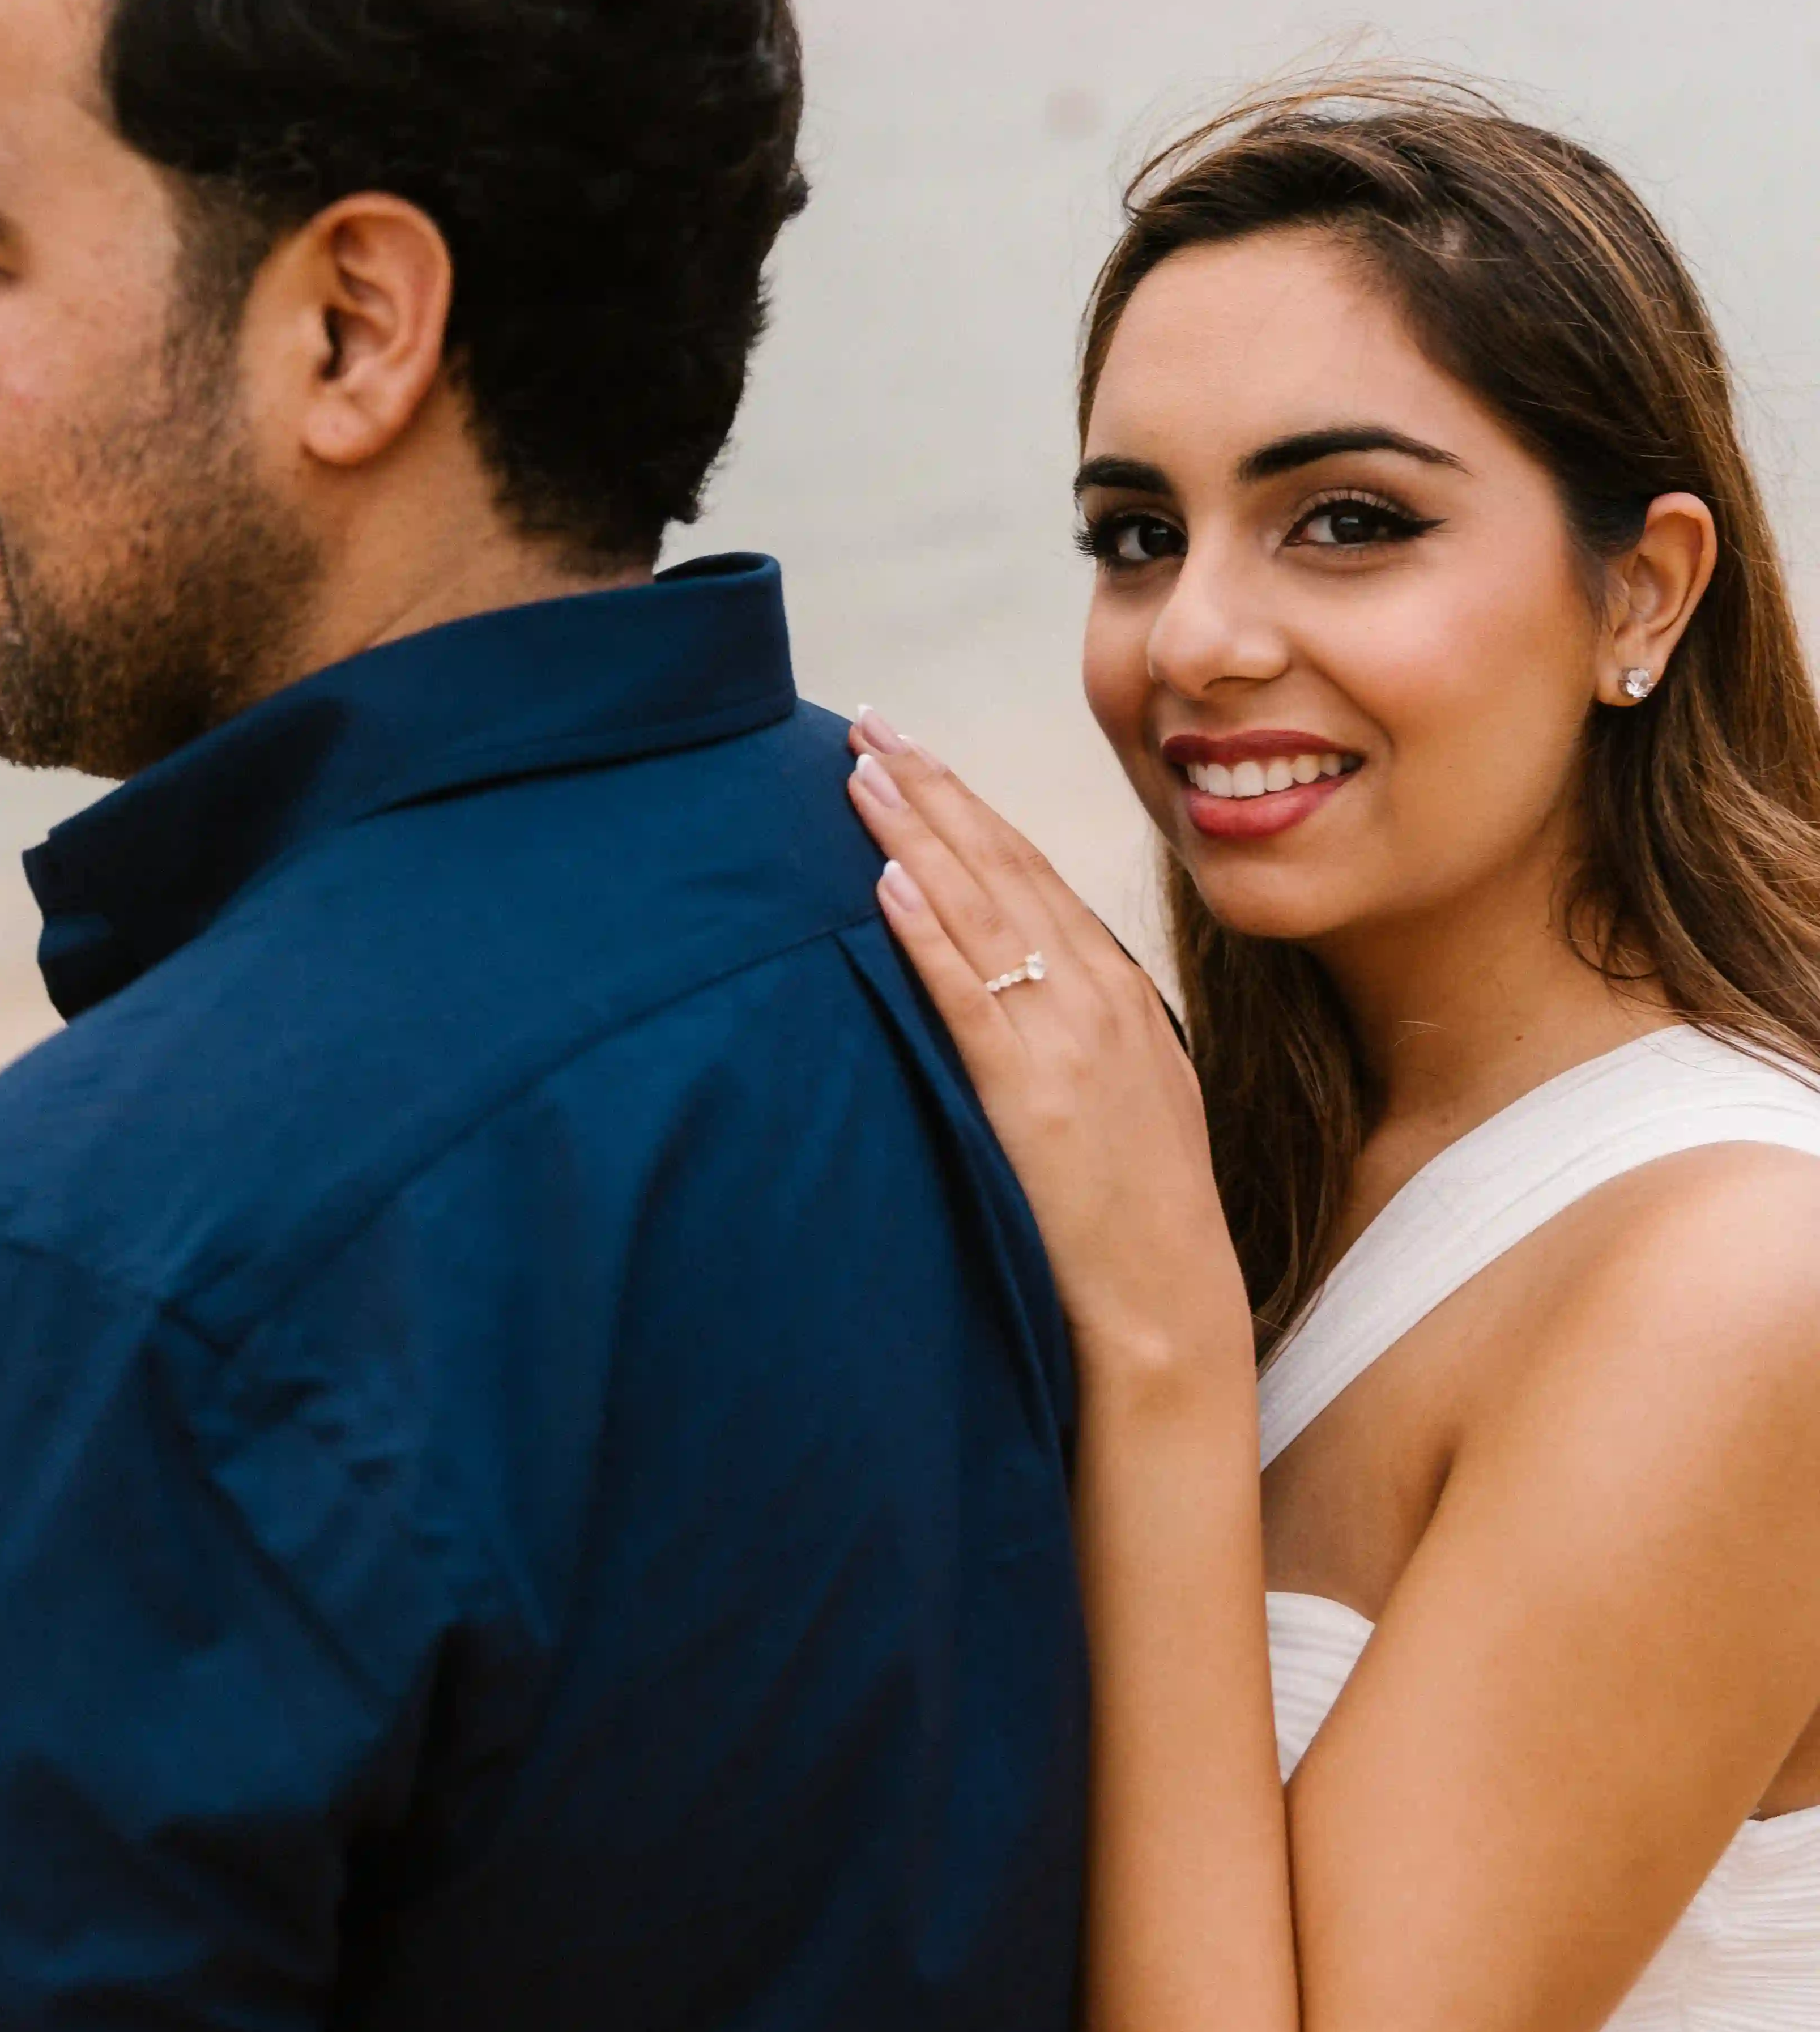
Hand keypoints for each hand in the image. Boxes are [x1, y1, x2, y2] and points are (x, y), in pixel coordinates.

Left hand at [847, 714, 1252, 1381]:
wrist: (1169, 1305)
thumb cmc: (1138, 1213)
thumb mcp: (1130, 1094)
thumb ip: (1081, 1030)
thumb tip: (1021, 984)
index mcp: (1120, 994)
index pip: (1034, 874)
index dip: (971, 809)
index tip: (917, 757)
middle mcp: (1098, 998)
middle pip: (1004, 867)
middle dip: (935, 790)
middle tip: (872, 726)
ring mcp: (1069, 1041)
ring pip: (982, 910)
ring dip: (917, 832)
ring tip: (862, 772)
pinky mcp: (1032, 1094)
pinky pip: (969, 993)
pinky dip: (928, 929)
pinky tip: (887, 878)